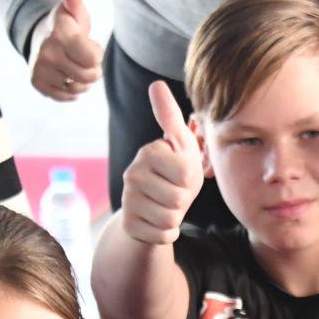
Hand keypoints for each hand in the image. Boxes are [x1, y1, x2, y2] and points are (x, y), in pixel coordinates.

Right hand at [29, 0, 102, 100]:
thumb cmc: (66, 24)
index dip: (96, 53)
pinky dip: (70, 90)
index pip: (94, 59)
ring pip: (79, 89)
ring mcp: (41, 70)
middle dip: (92, 68)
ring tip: (74, 66)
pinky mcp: (37, 83)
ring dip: (82, 80)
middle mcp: (48, 54)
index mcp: (61, 36)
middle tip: (82, 57)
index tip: (87, 44)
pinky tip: (65, 76)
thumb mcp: (74, 9)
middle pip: (90, 77)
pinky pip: (65, 97)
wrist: (39, 36)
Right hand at [119, 81, 207, 246]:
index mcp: (148, 151)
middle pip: (179, 198)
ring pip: (171, 218)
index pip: (185, 172)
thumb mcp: (181, 145)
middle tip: (174, 192)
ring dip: (176, 216)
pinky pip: (163, 235)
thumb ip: (171, 116)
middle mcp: (133, 174)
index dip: (190, 177)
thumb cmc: (175, 173)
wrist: (155, 208)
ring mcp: (128, 201)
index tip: (180, 173)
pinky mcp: (129, 225)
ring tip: (167, 205)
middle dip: (184, 199)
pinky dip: (167, 232)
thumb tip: (156, 83)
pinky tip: (158, 221)